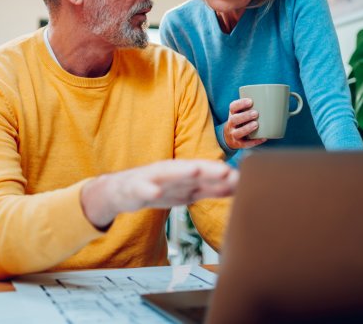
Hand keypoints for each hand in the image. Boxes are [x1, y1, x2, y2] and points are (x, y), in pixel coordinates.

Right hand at [81, 160, 237, 228]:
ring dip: (181, 172)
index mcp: (184, 175)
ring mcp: (152, 178)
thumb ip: (211, 189)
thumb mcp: (187, 192)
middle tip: (225, 171)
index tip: (242, 178)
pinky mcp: (135, 187)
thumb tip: (239, 187)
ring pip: (167, 174)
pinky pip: (141, 189)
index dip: (223, 177)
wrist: (119, 191)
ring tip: (195, 170)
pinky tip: (154, 191)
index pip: (207, 175)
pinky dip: (148, 189)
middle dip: (208, 170)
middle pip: (191, 170)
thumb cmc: (157, 188)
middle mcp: (171, 173)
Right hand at [223, 98, 267, 149]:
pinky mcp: (238, 144)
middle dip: (245, 116)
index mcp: (233, 113)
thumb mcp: (242, 112)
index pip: (233, 107)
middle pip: (234, 119)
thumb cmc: (241, 120)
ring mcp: (233, 134)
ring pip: (237, 132)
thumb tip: (275, 100)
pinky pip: (245, 144)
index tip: (251, 101)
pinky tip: (263, 138)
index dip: (240, 104)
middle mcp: (231, 124)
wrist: (229, 137)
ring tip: (256, 124)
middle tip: (256, 113)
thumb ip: (252, 107)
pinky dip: (254, 141)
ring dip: (247, 128)